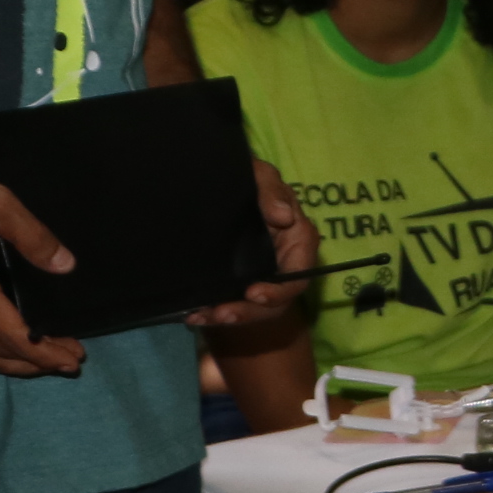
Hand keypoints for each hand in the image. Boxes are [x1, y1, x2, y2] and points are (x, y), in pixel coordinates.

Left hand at [187, 161, 318, 329]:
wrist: (215, 185)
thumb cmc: (247, 179)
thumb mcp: (259, 175)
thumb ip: (271, 190)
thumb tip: (284, 216)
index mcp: (297, 239)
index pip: (299, 273)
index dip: (280, 289)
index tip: (253, 292)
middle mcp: (284, 262)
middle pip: (277, 300)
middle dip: (249, 311)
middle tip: (221, 313)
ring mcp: (262, 275)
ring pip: (254, 309)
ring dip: (229, 316)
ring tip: (201, 316)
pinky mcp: (240, 282)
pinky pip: (233, 304)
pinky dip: (212, 312)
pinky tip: (192, 314)